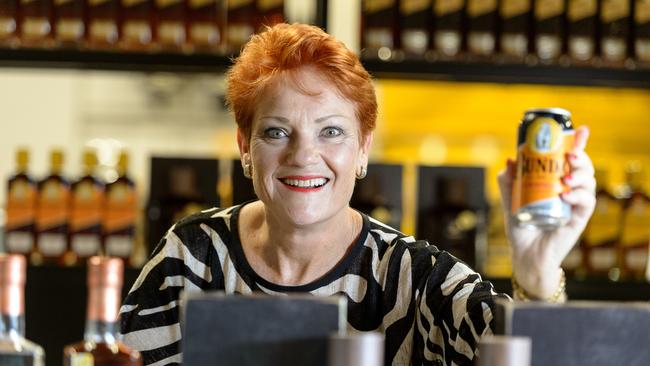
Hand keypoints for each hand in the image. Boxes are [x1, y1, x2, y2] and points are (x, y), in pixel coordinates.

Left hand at [497, 125, 595, 298]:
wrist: (525, 254)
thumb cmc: (521, 227)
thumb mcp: (509, 200)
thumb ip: (508, 181)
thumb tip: (510, 160)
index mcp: (555, 182)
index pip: (570, 159)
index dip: (577, 143)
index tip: (580, 129)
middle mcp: (569, 191)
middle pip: (583, 167)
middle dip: (580, 156)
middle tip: (570, 154)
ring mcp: (575, 204)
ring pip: (589, 182)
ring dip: (581, 175)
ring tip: (566, 176)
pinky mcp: (578, 219)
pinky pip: (586, 203)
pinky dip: (578, 196)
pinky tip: (566, 195)